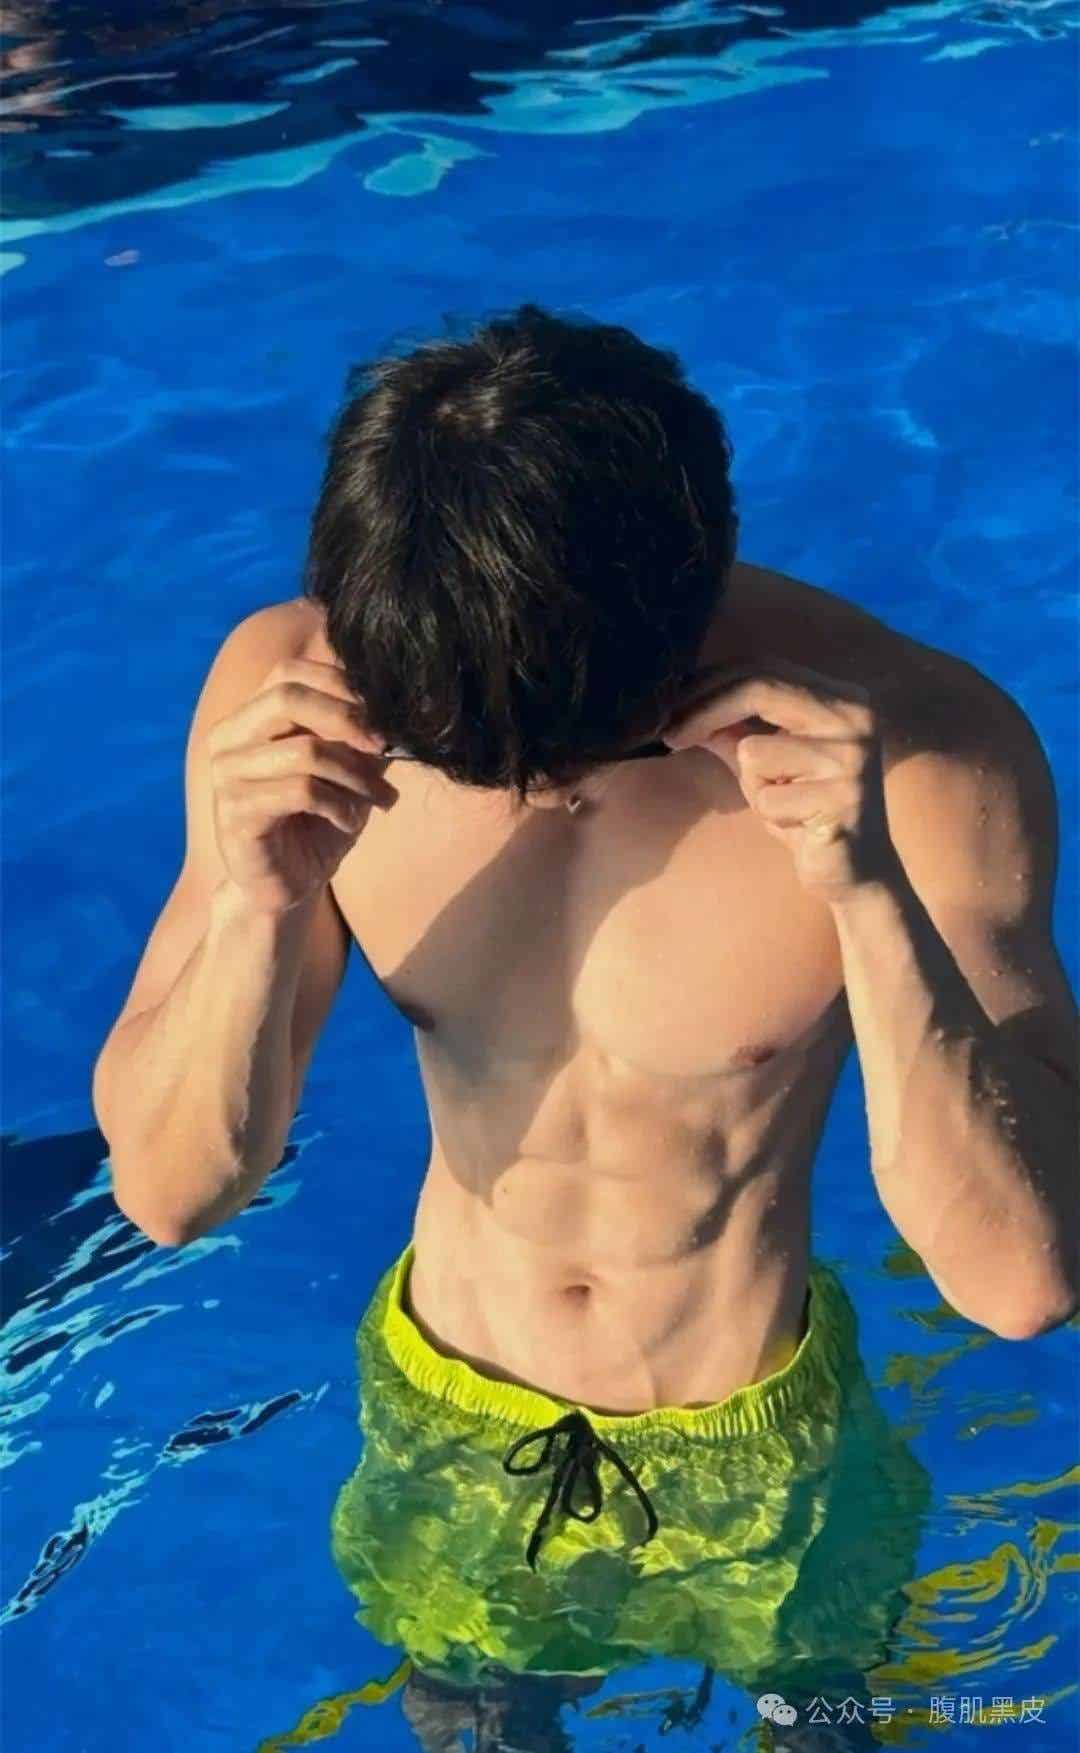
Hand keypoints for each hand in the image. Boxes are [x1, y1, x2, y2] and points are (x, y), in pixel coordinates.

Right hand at [208, 656, 396, 914]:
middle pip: (288, 697)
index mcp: (248, 718)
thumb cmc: (317, 824)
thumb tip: (411, 701)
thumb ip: (367, 736)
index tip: (384, 715)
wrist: (288, 886)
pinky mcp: (234, 813)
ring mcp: (226, 775)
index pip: (289, 673)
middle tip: (385, 745)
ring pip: (304, 751)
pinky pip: (300, 792)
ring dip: (356, 776)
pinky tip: (350, 823)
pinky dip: (339, 806)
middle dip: (347, 718)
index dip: (340, 685)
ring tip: (380, 799)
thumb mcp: (349, 772)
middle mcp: (228, 739)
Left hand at [661, 657, 895, 898]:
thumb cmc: (803, 809)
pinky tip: (799, 825)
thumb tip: (681, 703)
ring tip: (785, 803)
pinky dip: (770, 815)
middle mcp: (855, 717)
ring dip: (753, 785)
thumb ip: (731, 728)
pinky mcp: (844, 798)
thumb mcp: (762, 762)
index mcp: (841, 697)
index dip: (709, 684)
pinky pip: (768, 797)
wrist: (854, 869)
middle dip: (703, 711)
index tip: (670, 708)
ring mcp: (853, 757)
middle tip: (669, 736)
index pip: (763, 669)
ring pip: (755, 752)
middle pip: (759, 690)